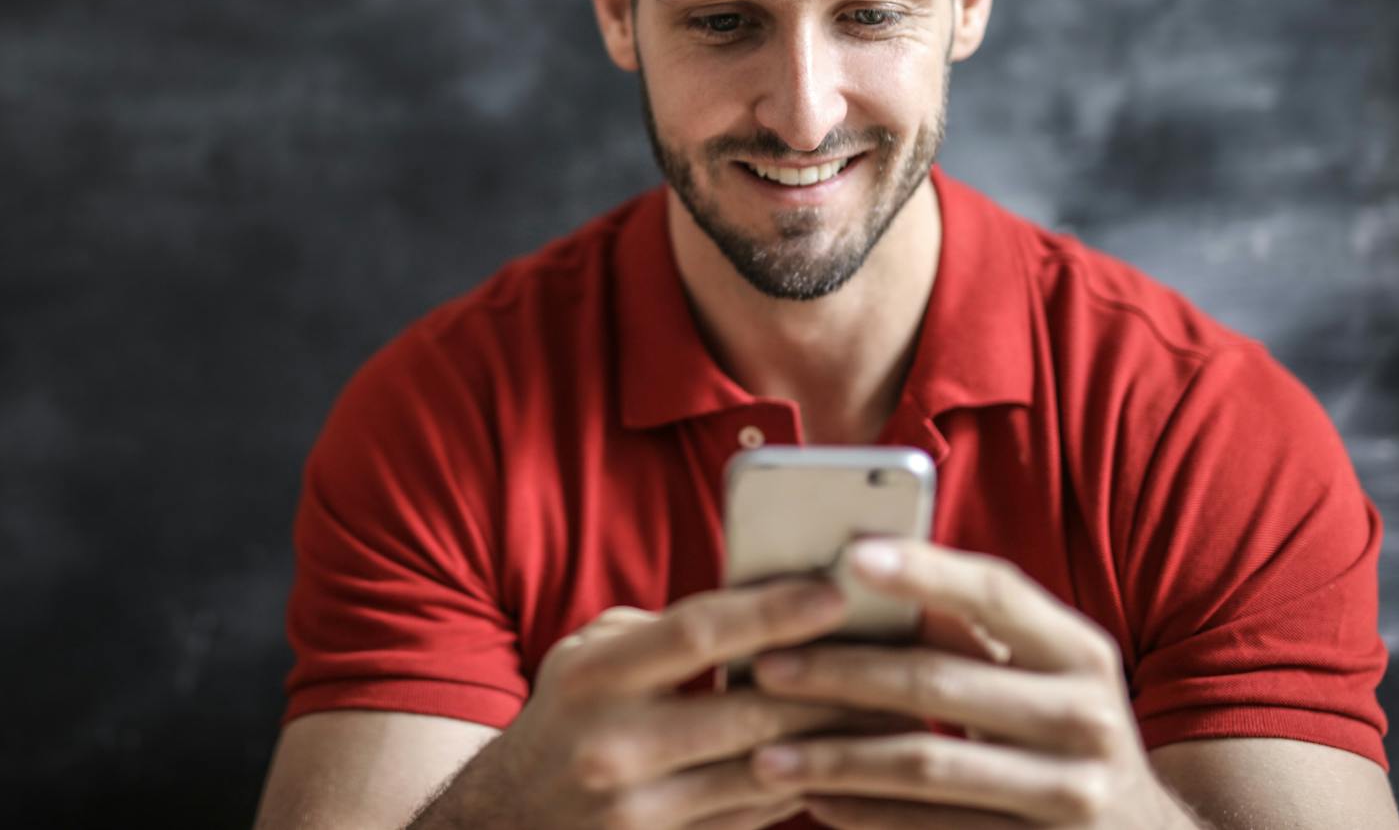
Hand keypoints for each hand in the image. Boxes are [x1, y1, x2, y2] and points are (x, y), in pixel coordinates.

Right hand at [412, 578, 915, 829]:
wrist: (502, 825)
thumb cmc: (562, 720)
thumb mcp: (585, 658)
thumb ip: (659, 633)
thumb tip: (757, 608)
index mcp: (593, 678)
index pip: (697, 633)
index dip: (771, 610)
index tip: (835, 592)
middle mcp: (613, 747)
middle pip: (748, 713)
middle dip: (830, 685)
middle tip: (897, 656)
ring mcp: (639, 813)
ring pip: (765, 773)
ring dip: (834, 743)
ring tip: (893, 709)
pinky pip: (755, 817)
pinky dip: (803, 786)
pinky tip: (844, 760)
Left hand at [744, 540, 1198, 828]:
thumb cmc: (1064, 733)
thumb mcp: (1045, 676)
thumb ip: (974, 633)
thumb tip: (862, 573)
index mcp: (1080, 652)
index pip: (997, 592)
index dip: (924, 569)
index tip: (848, 553)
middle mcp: (1087, 718)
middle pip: (939, 681)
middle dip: (841, 672)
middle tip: (767, 667)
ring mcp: (1071, 794)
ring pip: (924, 765)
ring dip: (834, 757)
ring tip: (765, 754)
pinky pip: (933, 829)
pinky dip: (866, 816)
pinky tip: (816, 801)